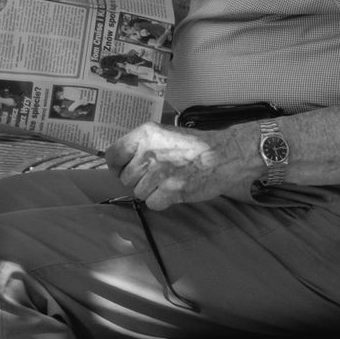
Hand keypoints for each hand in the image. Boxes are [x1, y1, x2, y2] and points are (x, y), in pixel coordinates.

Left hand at [104, 121, 250, 209]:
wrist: (226, 155)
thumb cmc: (196, 146)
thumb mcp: (164, 134)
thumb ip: (142, 145)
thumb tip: (121, 162)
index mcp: (145, 134)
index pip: (113, 154)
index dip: (115, 166)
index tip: (122, 170)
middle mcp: (149, 153)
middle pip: (126, 178)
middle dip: (138, 180)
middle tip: (156, 176)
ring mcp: (159, 173)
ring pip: (138, 192)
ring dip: (151, 191)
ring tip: (168, 181)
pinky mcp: (171, 190)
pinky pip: (152, 204)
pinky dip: (161, 201)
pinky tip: (173, 191)